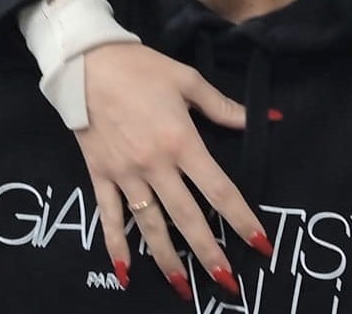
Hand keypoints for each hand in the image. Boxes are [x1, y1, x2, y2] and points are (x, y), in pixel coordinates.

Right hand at [74, 43, 270, 296]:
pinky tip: (126, 273)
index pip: (219, 190)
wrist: (85, 63)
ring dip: (168, 260)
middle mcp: (155, 165)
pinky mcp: (100, 175)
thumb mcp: (188, 81)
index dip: (242, 219)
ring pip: (150, 226)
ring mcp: (125, 174)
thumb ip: (225, 108)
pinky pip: (109, 217)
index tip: (261, 244)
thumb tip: (265, 120)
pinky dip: (116, 247)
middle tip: (228, 284)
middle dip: (210, 253)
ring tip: (184, 288)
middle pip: (188, 218)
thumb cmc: (142, 68)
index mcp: (182, 141)